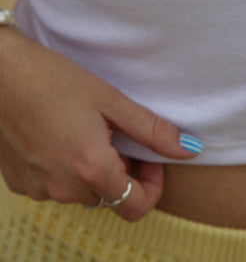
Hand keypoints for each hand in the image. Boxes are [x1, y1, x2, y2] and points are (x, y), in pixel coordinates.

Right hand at [0, 29, 202, 220]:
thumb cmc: (54, 79)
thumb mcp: (110, 100)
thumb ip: (151, 130)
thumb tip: (188, 148)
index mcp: (90, 169)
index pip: (136, 206)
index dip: (152, 184)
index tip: (150, 157)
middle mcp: (63, 188)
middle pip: (108, 195)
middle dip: (121, 170)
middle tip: (117, 132)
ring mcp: (38, 188)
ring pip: (80, 190)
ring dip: (92, 168)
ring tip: (87, 127)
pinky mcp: (18, 182)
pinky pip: (54, 184)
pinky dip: (64, 167)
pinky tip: (61, 133)